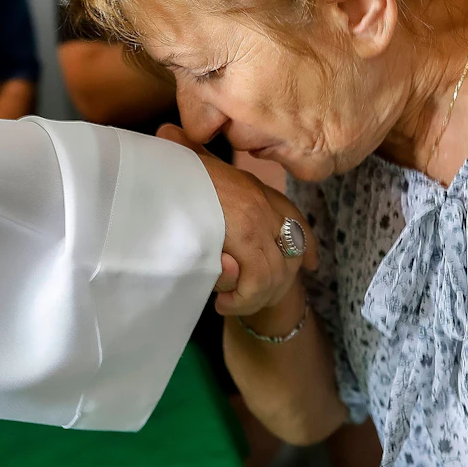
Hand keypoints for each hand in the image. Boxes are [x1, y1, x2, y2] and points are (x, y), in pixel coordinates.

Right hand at [157, 125, 314, 315]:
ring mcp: (257, 217)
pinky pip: (257, 280)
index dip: (306, 245)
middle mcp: (262, 202)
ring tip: (228, 303)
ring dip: (254, 297)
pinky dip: (241, 299)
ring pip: (275, 273)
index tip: (312, 264)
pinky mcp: (245, 234)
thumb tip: (191, 164)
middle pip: (292, 252)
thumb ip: (201, 179)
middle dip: (277, 283)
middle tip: (249, 299)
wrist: (155, 171)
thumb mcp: (192, 175)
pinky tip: (222, 302)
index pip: (295, 219)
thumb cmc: (167, 175)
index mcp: (254, 189)